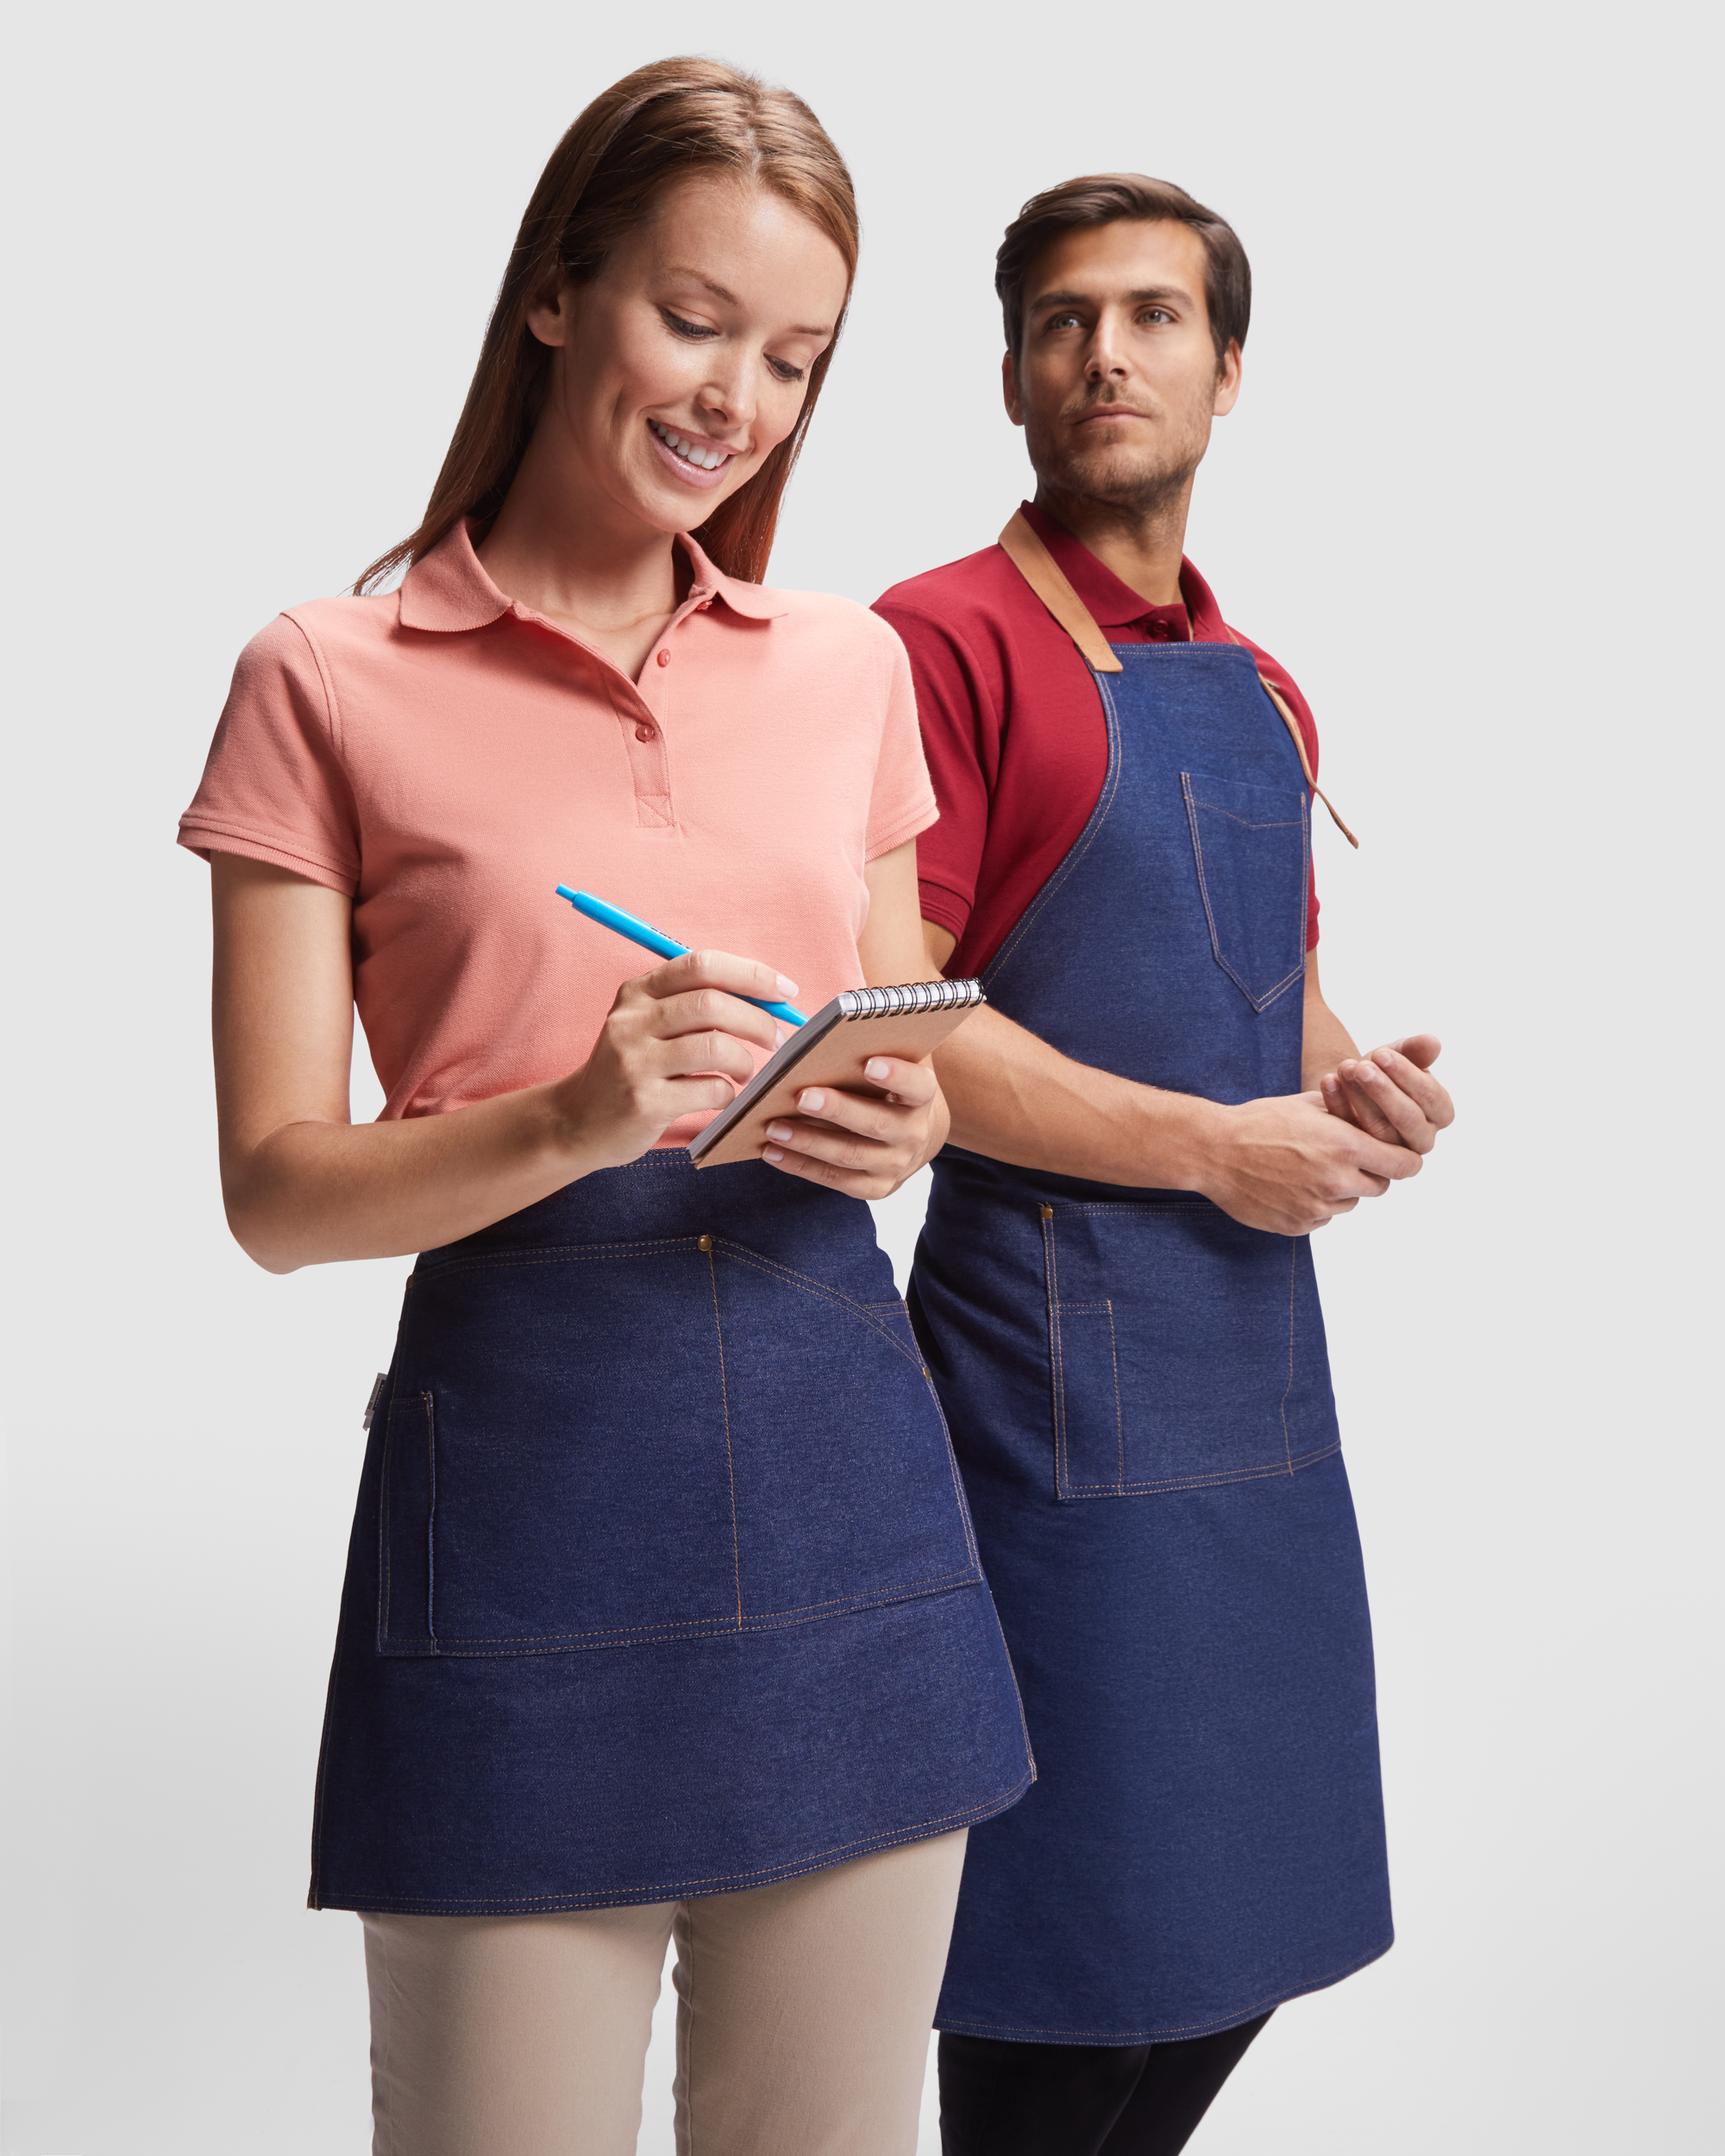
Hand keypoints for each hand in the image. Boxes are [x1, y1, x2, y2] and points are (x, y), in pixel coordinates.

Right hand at [554, 949, 791, 1170]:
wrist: (578, 1121)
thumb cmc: (632, 1069)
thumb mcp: (649, 1024)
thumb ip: (695, 1005)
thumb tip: (768, 999)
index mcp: (638, 992)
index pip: (702, 965)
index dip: (751, 974)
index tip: (785, 991)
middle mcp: (631, 1020)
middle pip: (712, 1004)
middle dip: (758, 1020)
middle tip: (777, 1039)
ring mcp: (635, 1062)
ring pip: (715, 1047)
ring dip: (745, 1061)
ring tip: (745, 1073)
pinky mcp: (644, 1102)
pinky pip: (709, 1089)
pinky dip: (728, 1093)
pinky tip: (722, 1096)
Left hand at [760, 1055, 945, 1200]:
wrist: (908, 1135)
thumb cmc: (887, 1087)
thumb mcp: (891, 1063)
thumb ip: (872, 1047)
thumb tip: (828, 1035)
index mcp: (922, 1096)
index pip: (916, 1085)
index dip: (896, 1075)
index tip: (869, 1064)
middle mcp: (913, 1134)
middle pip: (876, 1124)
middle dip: (837, 1110)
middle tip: (802, 1096)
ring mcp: (895, 1165)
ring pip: (849, 1155)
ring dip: (807, 1142)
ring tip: (773, 1127)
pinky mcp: (875, 1187)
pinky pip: (834, 1179)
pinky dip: (800, 1165)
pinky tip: (772, 1151)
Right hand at [1187, 1089, 1425, 1236]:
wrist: (1213, 1151)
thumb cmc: (1259, 1121)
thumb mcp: (1309, 1104)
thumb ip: (1350, 1113)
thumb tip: (1379, 1115)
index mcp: (1346, 1146)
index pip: (1405, 1164)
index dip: (1403, 1158)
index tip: (1396, 1155)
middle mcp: (1337, 1181)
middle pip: (1380, 1186)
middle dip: (1370, 1173)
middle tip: (1344, 1158)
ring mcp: (1317, 1208)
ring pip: (1350, 1203)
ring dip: (1340, 1190)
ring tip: (1308, 1168)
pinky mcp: (1298, 1226)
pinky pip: (1323, 1219)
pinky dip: (1315, 1205)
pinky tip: (1290, 1184)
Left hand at [1319, 1035, 1452, 1153]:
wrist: (1355, 1084)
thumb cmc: (1385, 1070)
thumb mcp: (1399, 1055)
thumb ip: (1416, 1049)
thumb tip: (1433, 1042)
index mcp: (1440, 1113)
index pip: (1431, 1097)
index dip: (1407, 1074)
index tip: (1381, 1053)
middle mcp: (1422, 1137)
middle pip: (1408, 1119)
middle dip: (1383, 1090)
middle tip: (1361, 1067)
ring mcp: (1394, 1152)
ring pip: (1380, 1131)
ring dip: (1360, 1098)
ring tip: (1344, 1070)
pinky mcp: (1367, 1156)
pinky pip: (1352, 1136)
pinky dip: (1338, 1107)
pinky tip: (1329, 1082)